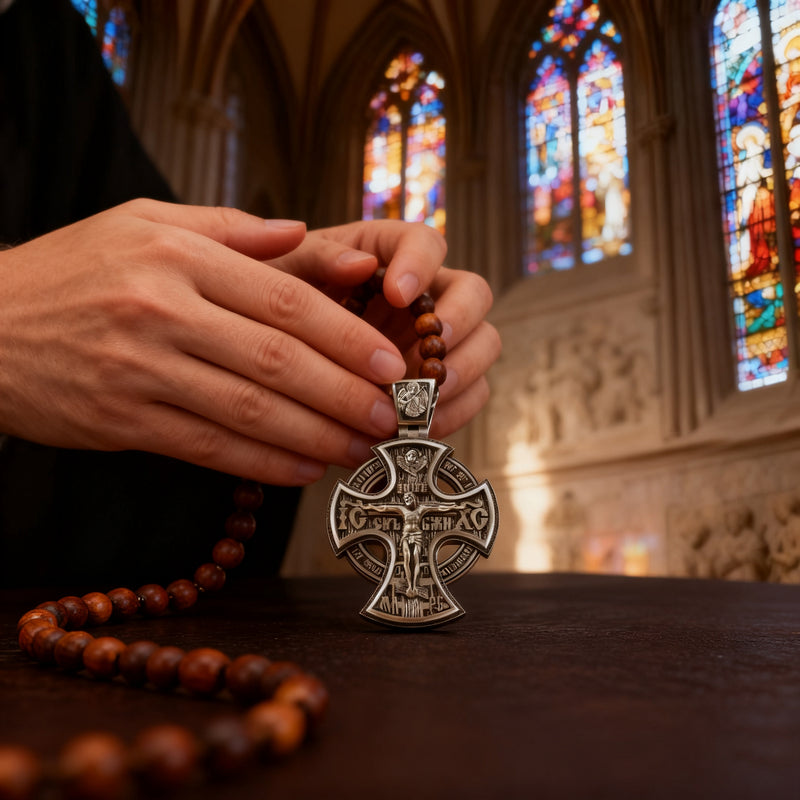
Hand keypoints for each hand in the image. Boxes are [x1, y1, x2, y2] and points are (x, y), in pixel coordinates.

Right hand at [0, 200, 420, 484]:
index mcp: (179, 256)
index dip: (347, 336)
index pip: (285, 299)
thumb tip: (309, 234)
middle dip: (346, 394)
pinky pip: (208, 447)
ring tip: (363, 449)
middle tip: (393, 417)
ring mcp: (139, 369)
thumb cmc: (76, 269)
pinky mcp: (121, 420)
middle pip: (277, 360)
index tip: (390, 364)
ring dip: (317, 435)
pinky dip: (263, 462)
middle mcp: (162, 310)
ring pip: (249, 410)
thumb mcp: (146, 224)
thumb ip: (233, 231)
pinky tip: (305, 469)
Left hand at [267, 219, 501, 438]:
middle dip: (460, 323)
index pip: (426, 242)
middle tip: (428, 353)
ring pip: (484, 344)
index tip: (397, 292)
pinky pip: (470, 395)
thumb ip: (318, 259)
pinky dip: (453, 411)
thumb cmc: (274, 305)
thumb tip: (361, 264)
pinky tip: (418, 425)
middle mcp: (424, 294)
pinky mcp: (438, 383)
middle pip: (473, 293)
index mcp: (388, 254)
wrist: (271, 363)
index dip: (421, 264)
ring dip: (463, 371)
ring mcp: (435, 341)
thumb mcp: (282, 274)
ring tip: (424, 398)